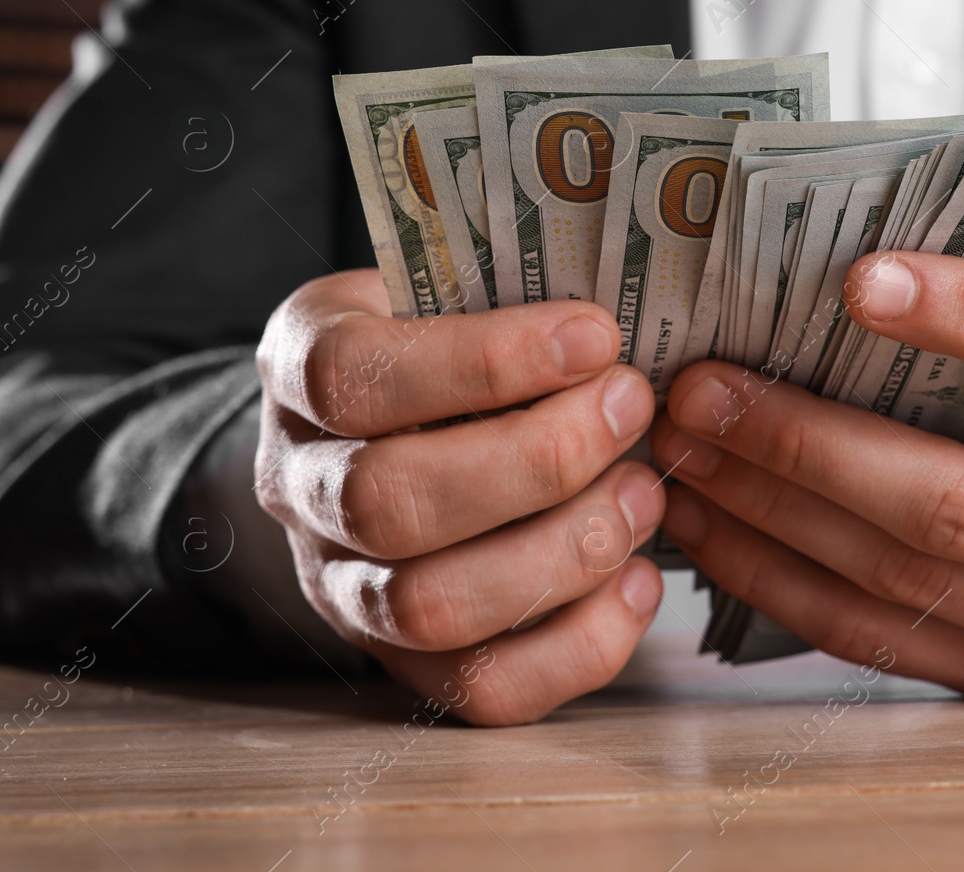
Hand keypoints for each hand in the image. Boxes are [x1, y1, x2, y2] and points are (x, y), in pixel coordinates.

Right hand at [254, 269, 662, 723]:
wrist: (380, 441)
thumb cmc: (442, 348)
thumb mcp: (448, 290)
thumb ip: (506, 300)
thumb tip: (620, 333)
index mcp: (300, 370)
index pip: (356, 376)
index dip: (484, 362)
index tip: (596, 336)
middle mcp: (301, 488)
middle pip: (391, 504)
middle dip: (539, 459)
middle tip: (633, 408)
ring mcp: (342, 588)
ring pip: (434, 606)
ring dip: (567, 551)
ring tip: (645, 493)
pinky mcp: (404, 664)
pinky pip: (483, 689)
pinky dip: (582, 643)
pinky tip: (640, 581)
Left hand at [652, 251, 963, 693]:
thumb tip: (859, 264)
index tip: (852, 277)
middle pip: (962, 502)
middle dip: (810, 445)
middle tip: (703, 390)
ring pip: (902, 580)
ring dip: (769, 515)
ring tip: (684, 452)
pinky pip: (881, 640)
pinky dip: (781, 583)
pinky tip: (715, 529)